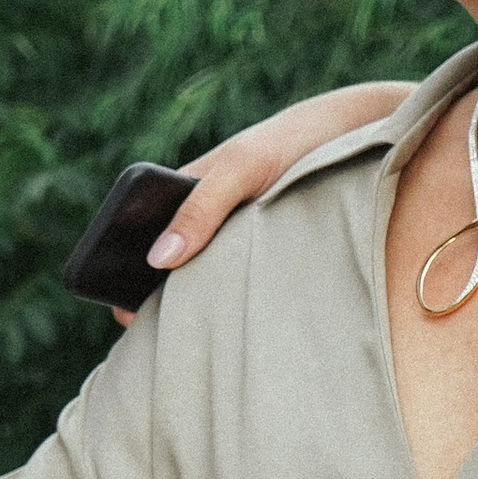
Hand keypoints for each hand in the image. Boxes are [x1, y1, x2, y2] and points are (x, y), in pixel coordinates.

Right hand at [111, 81, 412, 317]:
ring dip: (200, 303)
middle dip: (160, 297)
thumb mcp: (242, 169)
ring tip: (199, 337)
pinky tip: (238, 328)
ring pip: (205, 279)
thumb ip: (202, 208)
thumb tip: (160, 259)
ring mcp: (235, 240)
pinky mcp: (266, 255)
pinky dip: (234, 304)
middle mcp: (206, 220)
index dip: (124, 272)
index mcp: (183, 191)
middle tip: (160, 333)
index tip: (122, 311)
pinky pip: (239, 285)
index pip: (138, 236)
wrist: (355, 140)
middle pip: (169, 266)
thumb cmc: (288, 145)